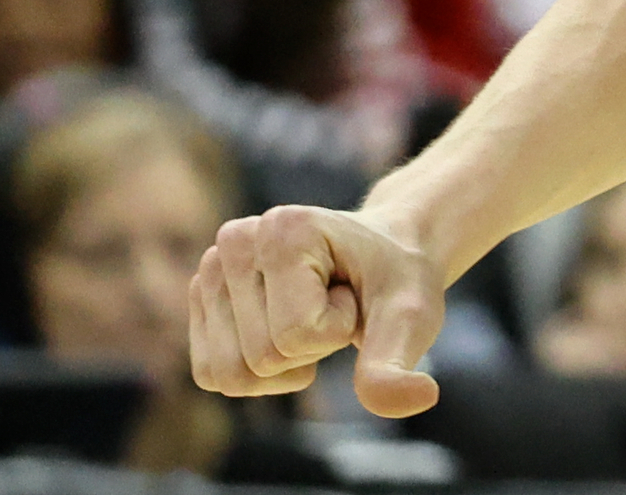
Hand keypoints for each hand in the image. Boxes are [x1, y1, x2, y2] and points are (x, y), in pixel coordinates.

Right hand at [191, 203, 444, 415]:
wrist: (382, 259)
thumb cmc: (396, 283)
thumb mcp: (411, 320)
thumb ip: (398, 365)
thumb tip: (423, 398)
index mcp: (285, 228)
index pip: (296, 334)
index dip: (338, 330)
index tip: (354, 293)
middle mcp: (237, 241)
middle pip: (261, 358)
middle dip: (311, 347)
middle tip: (335, 303)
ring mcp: (211, 269)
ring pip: (233, 373)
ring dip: (284, 361)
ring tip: (310, 312)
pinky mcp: (201, 301)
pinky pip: (213, 375)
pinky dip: (256, 375)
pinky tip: (284, 331)